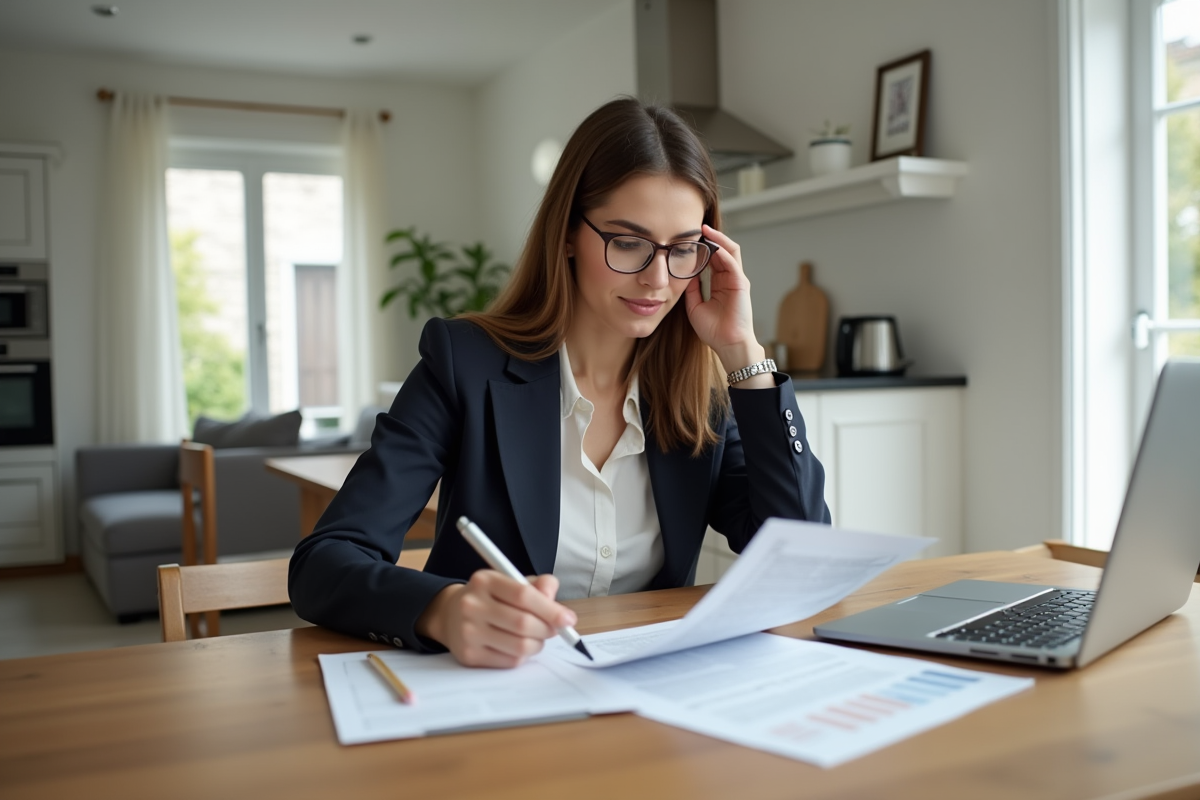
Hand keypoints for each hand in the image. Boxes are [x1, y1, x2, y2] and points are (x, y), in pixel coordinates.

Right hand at [416, 571, 575, 667]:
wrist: (450, 615)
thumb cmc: (490, 597)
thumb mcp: (511, 581)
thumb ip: (538, 586)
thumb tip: (556, 605)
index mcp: (485, 580)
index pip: (523, 595)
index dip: (551, 609)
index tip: (568, 619)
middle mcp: (472, 605)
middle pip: (523, 623)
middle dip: (547, 629)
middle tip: (555, 629)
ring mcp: (468, 632)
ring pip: (519, 646)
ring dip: (537, 644)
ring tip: (537, 637)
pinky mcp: (468, 655)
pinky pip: (509, 661)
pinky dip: (523, 656)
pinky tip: (519, 646)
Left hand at [683, 224, 766, 372]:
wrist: (727, 345)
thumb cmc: (713, 330)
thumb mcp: (694, 306)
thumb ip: (691, 289)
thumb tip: (683, 272)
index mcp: (719, 283)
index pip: (712, 258)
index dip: (702, 247)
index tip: (687, 238)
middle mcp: (729, 279)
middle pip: (722, 250)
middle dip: (710, 238)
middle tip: (695, 227)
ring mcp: (736, 280)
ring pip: (730, 251)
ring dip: (718, 239)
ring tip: (705, 229)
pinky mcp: (741, 284)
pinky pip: (732, 262)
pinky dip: (723, 251)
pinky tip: (712, 244)